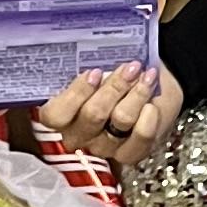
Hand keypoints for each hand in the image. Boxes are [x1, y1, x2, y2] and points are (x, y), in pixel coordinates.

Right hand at [38, 61, 184, 169]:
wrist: (150, 83)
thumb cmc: (119, 74)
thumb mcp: (101, 66)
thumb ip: (89, 66)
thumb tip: (94, 53)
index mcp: (62, 113)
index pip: (54, 116)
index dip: (75, 94)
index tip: (96, 72)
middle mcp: (79, 135)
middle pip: (92, 115)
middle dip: (115, 87)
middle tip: (130, 67)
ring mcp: (104, 147)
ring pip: (120, 120)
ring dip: (137, 94)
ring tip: (146, 76)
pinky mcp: (130, 154)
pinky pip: (141, 137)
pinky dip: (150, 117)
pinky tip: (152, 105)